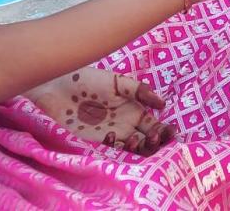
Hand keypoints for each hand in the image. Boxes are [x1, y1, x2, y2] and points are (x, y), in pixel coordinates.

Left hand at [28, 68, 172, 154]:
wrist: (58, 88)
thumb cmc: (87, 80)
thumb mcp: (117, 82)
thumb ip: (140, 91)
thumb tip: (162, 104)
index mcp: (134, 108)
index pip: (155, 124)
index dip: (165, 130)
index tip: (171, 132)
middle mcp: (126, 123)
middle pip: (148, 140)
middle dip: (156, 142)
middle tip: (155, 137)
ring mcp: (113, 132)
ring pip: (134, 148)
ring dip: (139, 147)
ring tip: (134, 139)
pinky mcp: (98, 140)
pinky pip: (114, 149)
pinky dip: (116, 145)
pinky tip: (110, 135)